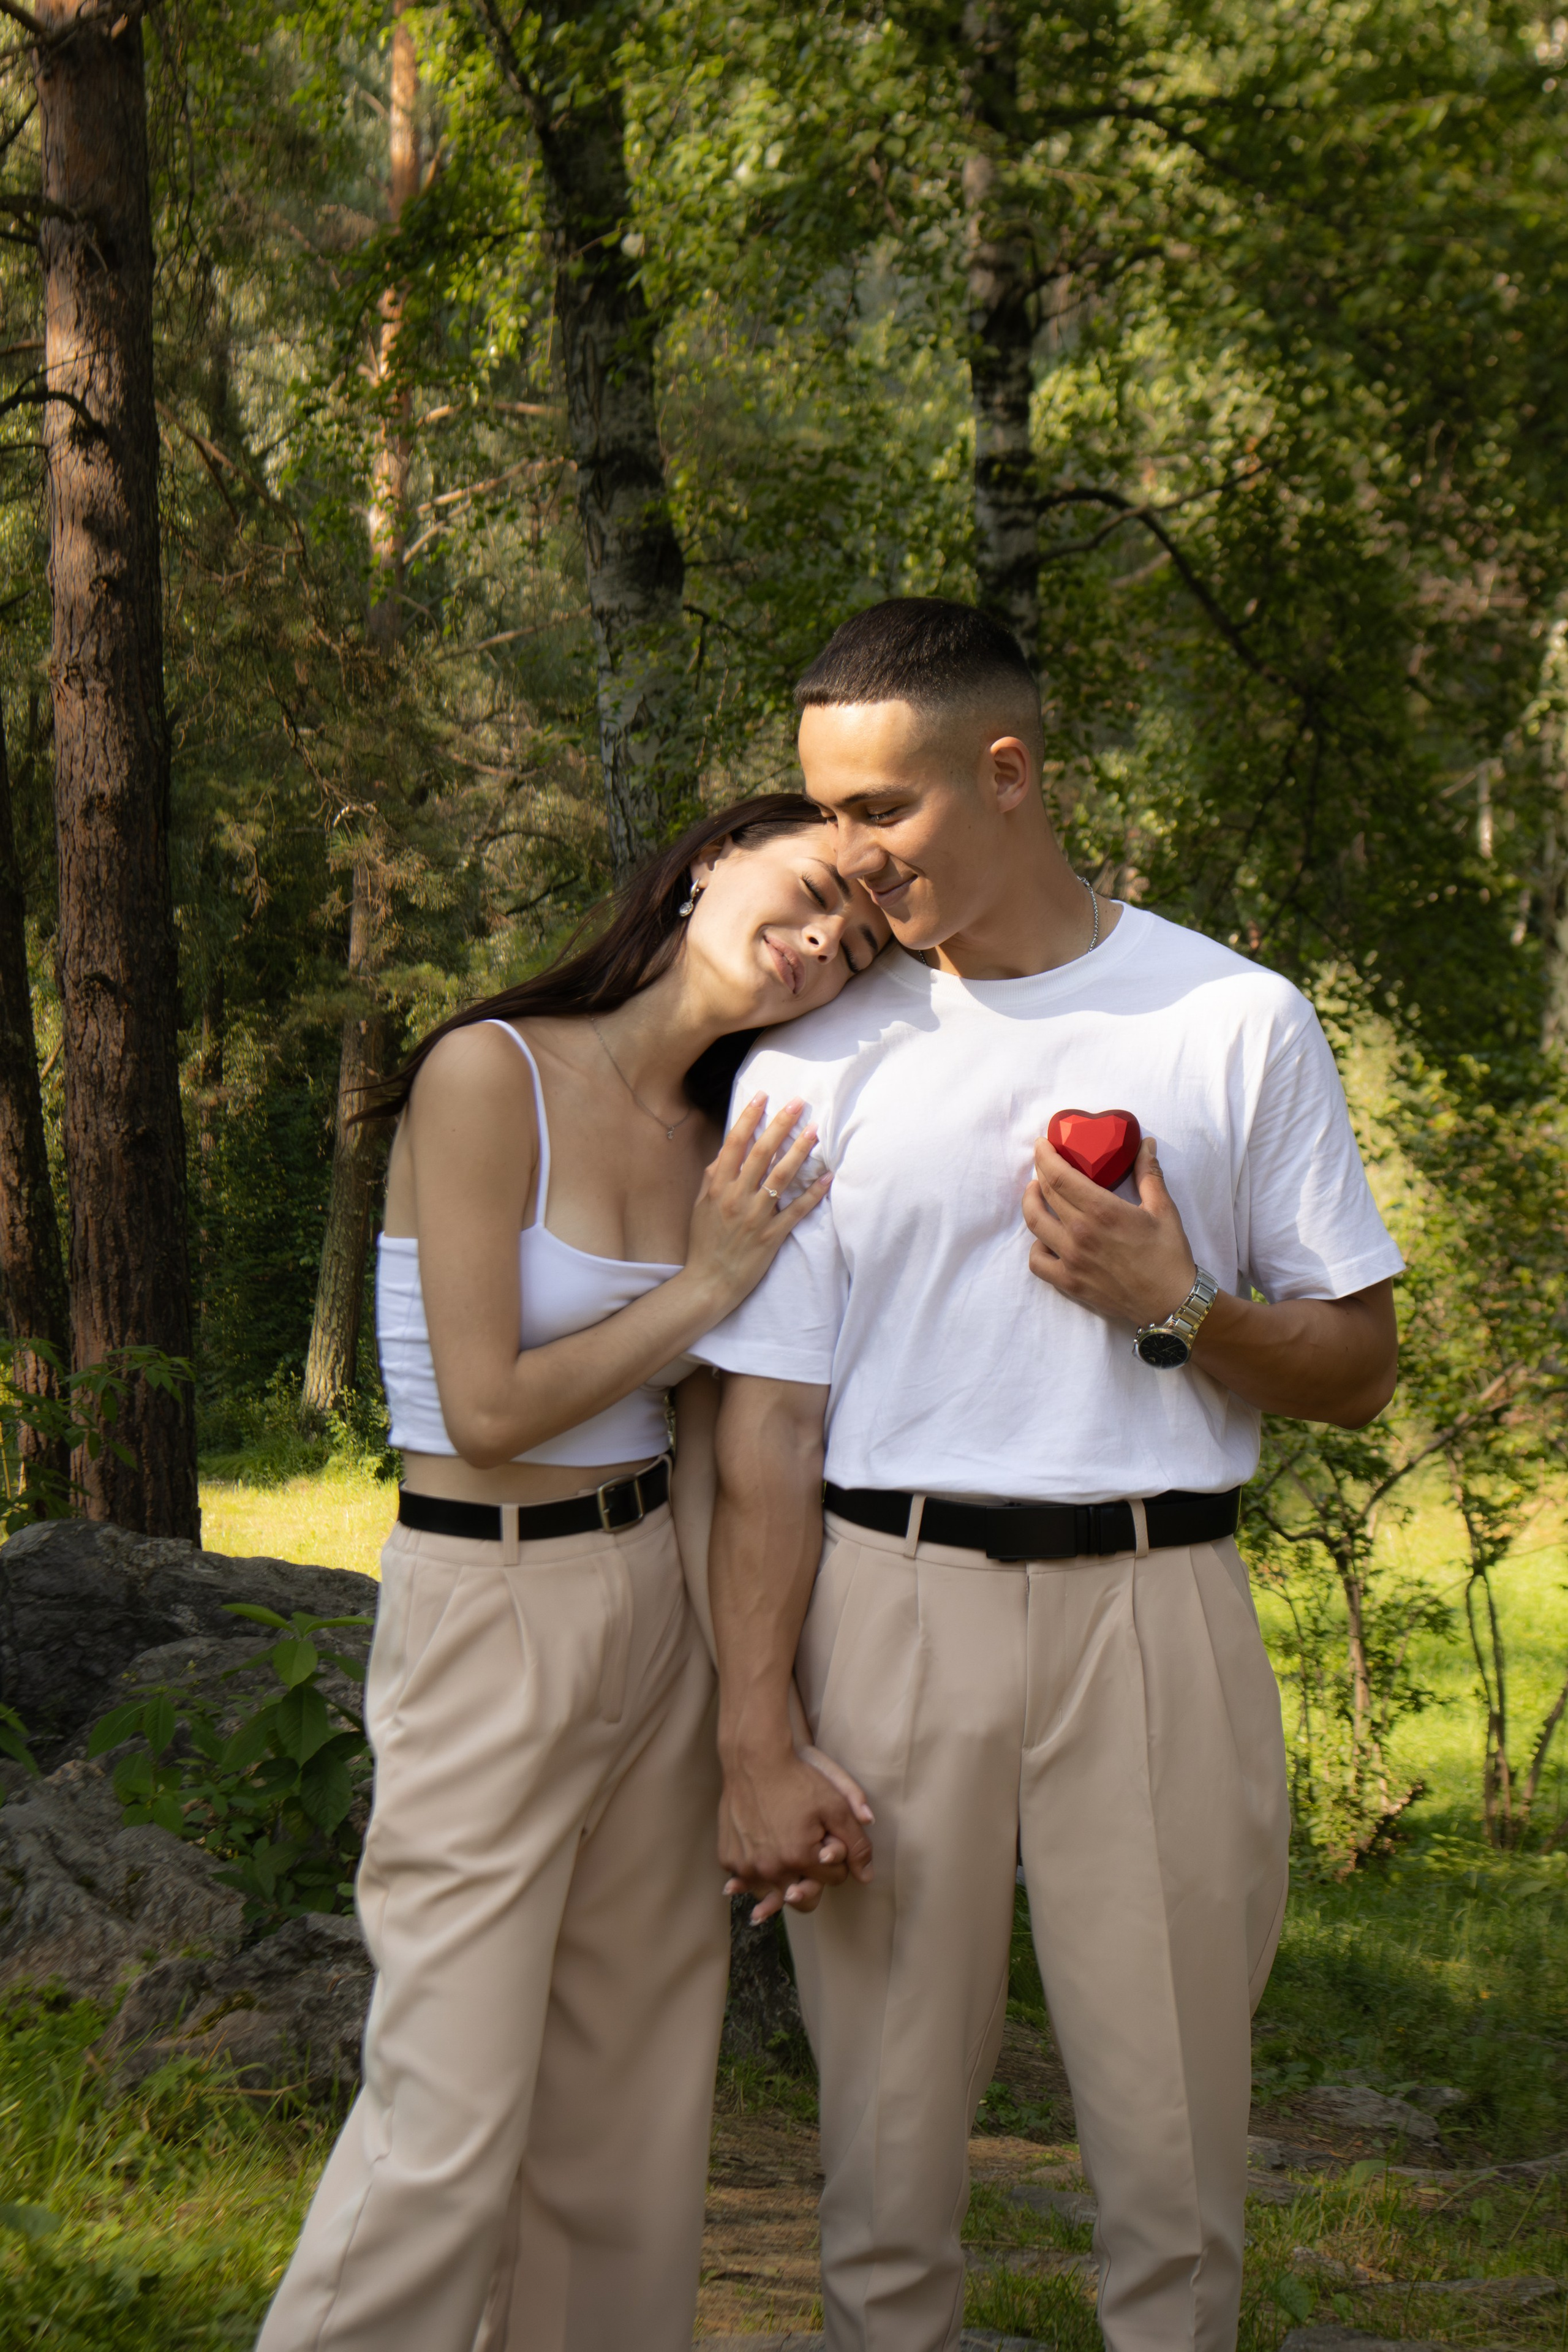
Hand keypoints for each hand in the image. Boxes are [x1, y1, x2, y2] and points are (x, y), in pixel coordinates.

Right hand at [683, 1095, 828, 1318]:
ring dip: (799, 1152)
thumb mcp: (701, 1206)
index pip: (734, 1144)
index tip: (763, 1096)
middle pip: (760, 1153)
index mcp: (718, 1187)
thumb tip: (727, 1151)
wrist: (708, 1282)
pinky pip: (796, 1211)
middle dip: (779, 1125)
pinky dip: (813, 1195)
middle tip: (797, 1103)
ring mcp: (755, 1217)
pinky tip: (828, 1178)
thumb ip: (713, 1178)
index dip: (749, 1117)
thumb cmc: (704, 1243)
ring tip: (814, 1131)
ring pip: (780, 1177)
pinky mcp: (771, 1236)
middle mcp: (736, 1197)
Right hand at [719, 1741, 873, 1927]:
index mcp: (800, 1858)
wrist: (753, 1760)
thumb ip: (856, 1844)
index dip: (835, 1858)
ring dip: (782, 1878)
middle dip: (810, 1878)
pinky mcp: (727, 1859)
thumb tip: (867, 1878)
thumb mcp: (836, 1806)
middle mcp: (770, 1869)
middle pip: (802, 1897)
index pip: (833, 1879)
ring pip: (773, 1892)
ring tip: (784, 1853)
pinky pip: (748, 1878)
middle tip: (806, 1850)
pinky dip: (756, 1870)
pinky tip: (762, 1851)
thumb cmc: (797, 1780)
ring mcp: (745, 1866)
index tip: (826, 1838)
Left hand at [1023, 1133, 1196, 1327]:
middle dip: (1039, 1173)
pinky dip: (1036, 1246)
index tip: (1041, 1145)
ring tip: (1036, 1193)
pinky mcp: (1069, 1282)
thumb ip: (1149, 1173)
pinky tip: (1045, 1237)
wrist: (1171, 1302)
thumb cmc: (1169, 1255)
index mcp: (1102, 1211)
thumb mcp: (1163, 1208)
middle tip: (1043, 1164)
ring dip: (1030, 1203)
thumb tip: (1146, 1143)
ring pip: (1034, 1224)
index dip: (1045, 1157)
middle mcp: (1080, 1233)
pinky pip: (1037, 1261)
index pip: (1059, 1176)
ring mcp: (1071, 1260)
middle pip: (1045, 1195)